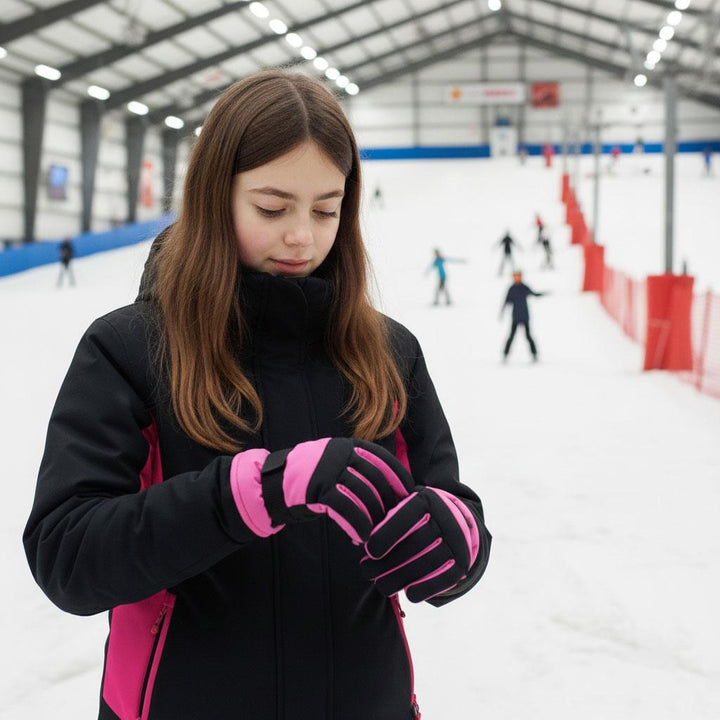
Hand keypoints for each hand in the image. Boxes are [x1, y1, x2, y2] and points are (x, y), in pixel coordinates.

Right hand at [230, 438, 412, 543]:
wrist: (273, 484)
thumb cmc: (312, 480)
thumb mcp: (336, 465)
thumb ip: (359, 469)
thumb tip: (393, 489)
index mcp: (348, 446)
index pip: (383, 460)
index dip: (399, 479)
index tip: (409, 497)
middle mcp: (340, 454)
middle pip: (376, 481)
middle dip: (388, 504)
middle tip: (394, 524)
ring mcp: (329, 470)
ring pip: (363, 496)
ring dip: (373, 519)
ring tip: (376, 536)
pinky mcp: (318, 488)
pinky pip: (346, 509)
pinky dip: (356, 525)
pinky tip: (359, 538)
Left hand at [360, 487, 478, 602]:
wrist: (456, 522)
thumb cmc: (415, 516)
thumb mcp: (402, 506)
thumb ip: (381, 517)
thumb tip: (355, 537)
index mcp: (426, 500)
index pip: (405, 518)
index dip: (386, 536)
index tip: (369, 551)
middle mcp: (445, 519)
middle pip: (413, 545)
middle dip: (386, 562)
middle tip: (367, 571)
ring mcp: (457, 542)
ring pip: (424, 565)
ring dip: (399, 579)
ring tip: (381, 585)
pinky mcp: (462, 563)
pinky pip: (442, 580)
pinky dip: (423, 589)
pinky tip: (408, 593)